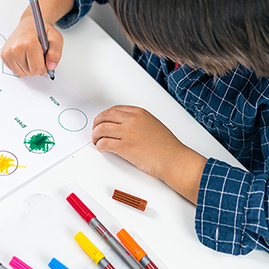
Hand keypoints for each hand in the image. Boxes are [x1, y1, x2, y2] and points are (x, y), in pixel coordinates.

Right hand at [1, 12, 63, 77]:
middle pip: (30, 72)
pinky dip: (21, 66)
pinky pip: (15, 70)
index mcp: (28, 43)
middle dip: (36, 66)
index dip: (44, 67)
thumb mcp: (55, 38)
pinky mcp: (3, 56)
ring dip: (28, 67)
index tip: (44, 58)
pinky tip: (24, 55)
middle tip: (37, 54)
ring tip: (31, 54)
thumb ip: (56, 52)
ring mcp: (8, 53)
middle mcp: (15, 48)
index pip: (37, 69)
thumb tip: (50, 66)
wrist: (29, 23)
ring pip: (22, 73)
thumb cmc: (42, 31)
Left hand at [92, 105, 206, 202]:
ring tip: (96, 141)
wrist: (173, 159)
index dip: (105, 115)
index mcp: (139, 113)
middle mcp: (132, 120)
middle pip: (105, 116)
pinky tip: (101, 148)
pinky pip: (104, 143)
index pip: (115, 110)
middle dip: (97, 123)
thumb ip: (138, 122)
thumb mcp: (153, 124)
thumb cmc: (167, 146)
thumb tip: (124, 125)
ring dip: (95, 135)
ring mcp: (127, 133)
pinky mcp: (124, 147)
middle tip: (95, 130)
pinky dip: (99, 145)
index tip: (102, 121)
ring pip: (101, 129)